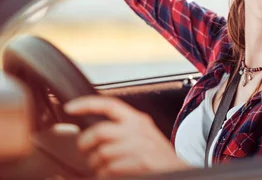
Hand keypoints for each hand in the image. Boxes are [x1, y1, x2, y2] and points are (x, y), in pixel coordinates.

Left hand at [64, 96, 188, 177]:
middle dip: (85, 144)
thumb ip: (123, 129)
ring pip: (101, 154)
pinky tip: (113, 174)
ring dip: (96, 165)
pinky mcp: (139, 162)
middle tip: (85, 151)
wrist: (176, 171)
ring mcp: (139, 146)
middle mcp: (138, 130)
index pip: (109, 104)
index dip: (87, 104)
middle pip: (99, 131)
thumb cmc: (158, 156)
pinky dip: (105, 175)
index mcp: (138, 120)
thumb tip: (94, 131)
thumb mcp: (144, 135)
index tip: (70, 108)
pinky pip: (108, 170)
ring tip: (104, 168)